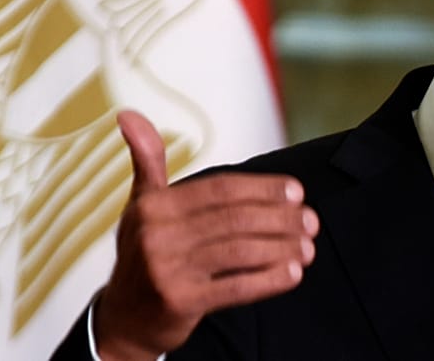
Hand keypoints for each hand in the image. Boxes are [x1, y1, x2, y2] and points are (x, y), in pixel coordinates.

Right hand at [93, 111, 319, 360]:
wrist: (123, 318)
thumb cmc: (142, 254)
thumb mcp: (141, 205)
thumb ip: (147, 160)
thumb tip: (129, 114)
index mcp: (154, 205)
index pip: (221, 188)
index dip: (262, 188)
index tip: (296, 191)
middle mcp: (157, 235)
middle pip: (235, 219)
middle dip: (280, 219)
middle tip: (310, 221)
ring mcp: (167, 270)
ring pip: (240, 251)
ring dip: (281, 248)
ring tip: (308, 247)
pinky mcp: (181, 302)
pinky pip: (236, 287)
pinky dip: (269, 280)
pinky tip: (292, 273)